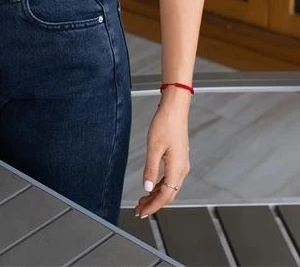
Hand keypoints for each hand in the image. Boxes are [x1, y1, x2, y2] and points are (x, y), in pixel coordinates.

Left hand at [134, 92, 190, 217]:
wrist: (175, 109)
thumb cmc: (165, 124)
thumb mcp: (153, 147)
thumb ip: (150, 169)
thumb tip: (146, 188)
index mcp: (177, 168)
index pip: (165, 196)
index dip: (153, 206)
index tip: (142, 212)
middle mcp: (182, 169)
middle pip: (169, 194)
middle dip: (154, 204)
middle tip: (139, 209)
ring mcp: (181, 164)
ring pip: (170, 187)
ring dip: (156, 195)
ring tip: (142, 200)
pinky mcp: (179, 159)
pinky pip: (170, 179)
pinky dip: (160, 186)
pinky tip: (151, 186)